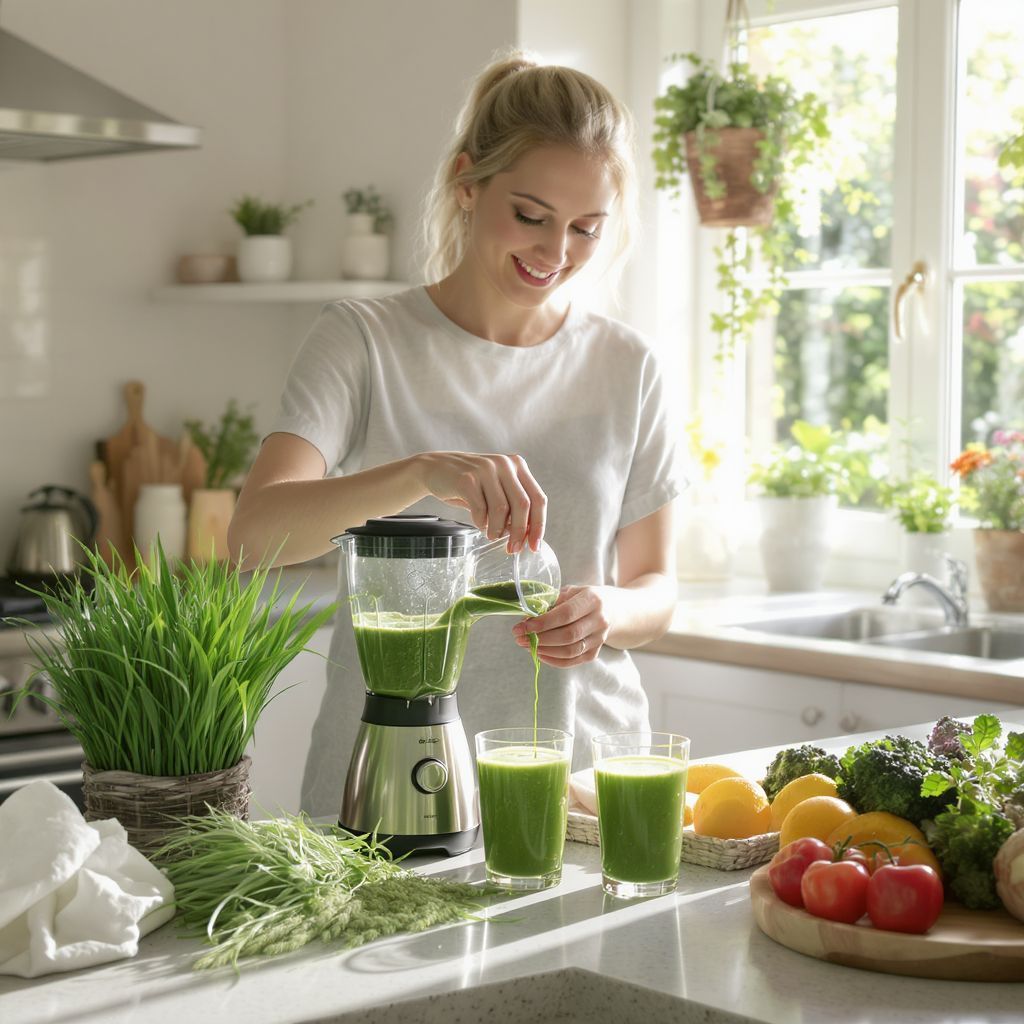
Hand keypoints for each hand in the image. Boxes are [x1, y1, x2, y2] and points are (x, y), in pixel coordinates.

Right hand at [415, 451, 545, 551]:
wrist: (435, 468)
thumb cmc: (470, 484)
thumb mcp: (497, 488)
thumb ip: (513, 506)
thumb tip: (527, 535)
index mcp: (518, 465)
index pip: (538, 498)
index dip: (539, 525)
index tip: (534, 545)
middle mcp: (505, 464)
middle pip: (523, 505)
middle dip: (519, 532)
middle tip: (512, 548)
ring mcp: (486, 469)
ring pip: (502, 510)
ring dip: (497, 529)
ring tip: (492, 535)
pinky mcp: (467, 479)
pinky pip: (480, 510)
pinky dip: (481, 523)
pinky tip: (479, 523)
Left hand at [512, 586, 610, 666]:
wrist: (613, 610)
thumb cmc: (584, 598)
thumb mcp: (570, 592)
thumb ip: (551, 602)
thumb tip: (527, 618)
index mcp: (592, 600)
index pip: (566, 614)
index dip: (543, 622)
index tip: (524, 626)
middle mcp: (599, 620)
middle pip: (568, 635)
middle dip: (540, 638)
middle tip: (519, 637)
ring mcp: (599, 639)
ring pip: (570, 651)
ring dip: (544, 650)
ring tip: (526, 645)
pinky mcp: (595, 653)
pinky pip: (572, 661)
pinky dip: (553, 660)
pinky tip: (540, 653)